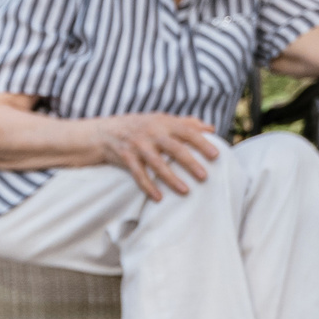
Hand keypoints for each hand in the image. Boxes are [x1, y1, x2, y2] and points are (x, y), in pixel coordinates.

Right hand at [94, 112, 221, 200]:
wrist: (103, 132)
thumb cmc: (138, 127)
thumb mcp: (160, 120)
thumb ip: (186, 123)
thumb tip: (211, 128)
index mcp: (163, 122)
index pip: (187, 131)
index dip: (202, 142)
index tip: (216, 155)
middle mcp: (151, 132)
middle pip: (174, 147)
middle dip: (190, 162)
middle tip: (204, 176)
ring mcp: (138, 145)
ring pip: (157, 162)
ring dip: (172, 178)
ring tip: (186, 191)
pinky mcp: (125, 157)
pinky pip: (138, 174)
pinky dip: (148, 186)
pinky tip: (159, 198)